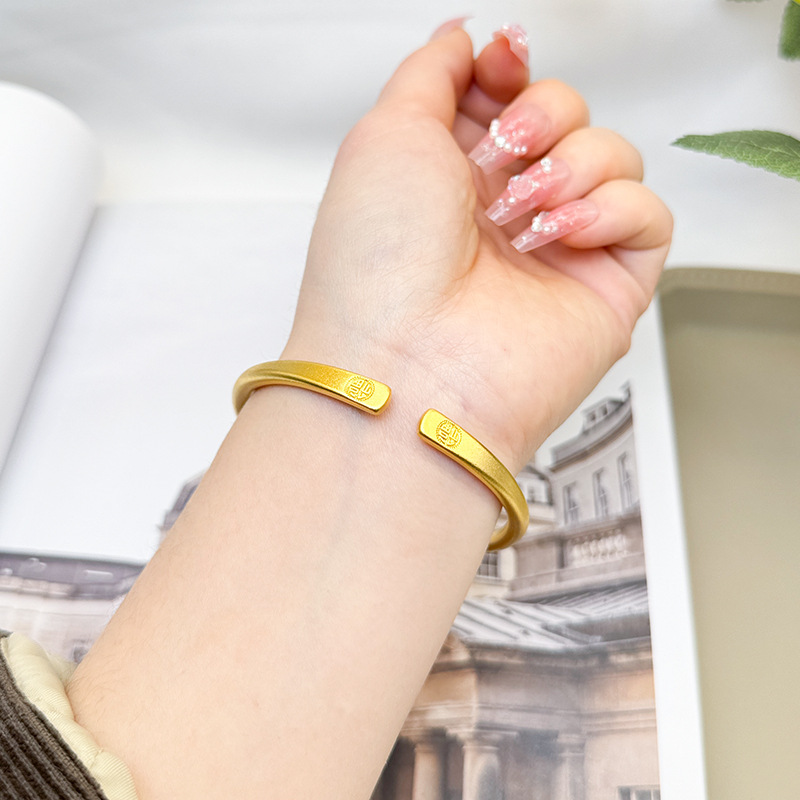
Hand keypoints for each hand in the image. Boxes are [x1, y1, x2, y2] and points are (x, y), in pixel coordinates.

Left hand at [285, 26, 670, 467]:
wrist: (406, 361)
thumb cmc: (378, 261)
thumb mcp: (385, 133)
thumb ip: (432, 72)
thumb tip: (467, 39)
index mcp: (453, 177)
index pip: (511, 98)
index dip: (515, 71)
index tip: (503, 60)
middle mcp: (506, 213)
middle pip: (568, 117)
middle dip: (540, 115)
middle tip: (500, 156)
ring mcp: (557, 251)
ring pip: (615, 157)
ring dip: (571, 164)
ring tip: (519, 214)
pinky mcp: (605, 287)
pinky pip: (650, 216)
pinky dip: (611, 208)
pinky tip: (558, 234)